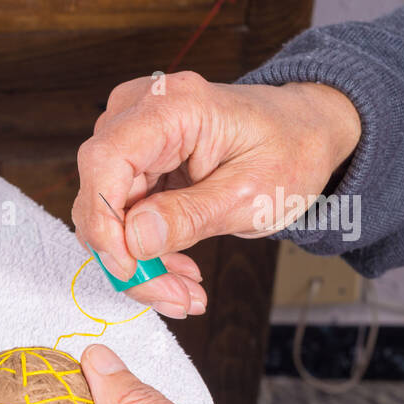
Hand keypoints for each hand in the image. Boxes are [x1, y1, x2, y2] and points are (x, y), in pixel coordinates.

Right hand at [72, 73, 360, 317]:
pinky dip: (144, 249)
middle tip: (173, 297)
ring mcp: (132, 134)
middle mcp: (140, 111)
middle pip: (102, 194)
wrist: (301, 132)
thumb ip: (189, 216)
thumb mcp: (252, 194)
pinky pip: (120, 214)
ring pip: (106, 213)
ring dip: (138, 261)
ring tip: (183, 290)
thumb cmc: (288, 149)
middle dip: (128, 256)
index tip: (128, 269)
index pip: (106, 161)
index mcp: (174, 106)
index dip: (104, 221)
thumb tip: (133, 240)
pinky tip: (176, 268)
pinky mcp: (132, 160)